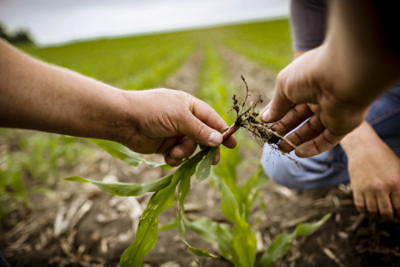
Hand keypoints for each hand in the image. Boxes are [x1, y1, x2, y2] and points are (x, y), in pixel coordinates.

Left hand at [119, 89, 236, 165]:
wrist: (124, 120)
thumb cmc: (153, 111)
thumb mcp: (180, 118)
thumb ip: (200, 130)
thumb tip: (219, 140)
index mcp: (189, 106)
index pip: (211, 119)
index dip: (222, 132)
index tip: (232, 145)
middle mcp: (184, 120)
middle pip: (204, 137)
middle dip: (207, 149)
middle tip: (213, 161)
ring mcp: (174, 133)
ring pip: (190, 148)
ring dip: (185, 152)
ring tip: (175, 151)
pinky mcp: (165, 146)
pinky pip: (177, 156)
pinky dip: (174, 158)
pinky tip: (168, 155)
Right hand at [260, 46, 368, 156]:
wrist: (342, 79)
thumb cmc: (309, 76)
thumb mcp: (284, 87)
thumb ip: (276, 105)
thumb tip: (265, 119)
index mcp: (306, 84)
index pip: (289, 103)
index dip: (277, 114)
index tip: (265, 124)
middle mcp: (319, 98)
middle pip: (299, 118)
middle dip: (284, 129)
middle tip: (271, 140)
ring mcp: (332, 112)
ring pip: (312, 131)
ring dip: (296, 140)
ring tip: (281, 149)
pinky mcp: (342, 126)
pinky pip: (327, 140)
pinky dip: (314, 147)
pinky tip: (299, 153)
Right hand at [341, 122, 399, 218]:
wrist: (363, 147)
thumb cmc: (384, 157)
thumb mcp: (398, 169)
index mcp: (396, 183)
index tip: (399, 217)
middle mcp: (381, 188)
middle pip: (386, 212)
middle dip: (389, 217)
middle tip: (390, 216)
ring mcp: (367, 188)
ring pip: (373, 211)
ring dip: (377, 215)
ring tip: (379, 213)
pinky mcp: (356, 188)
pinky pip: (360, 206)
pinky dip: (364, 211)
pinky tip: (368, 210)